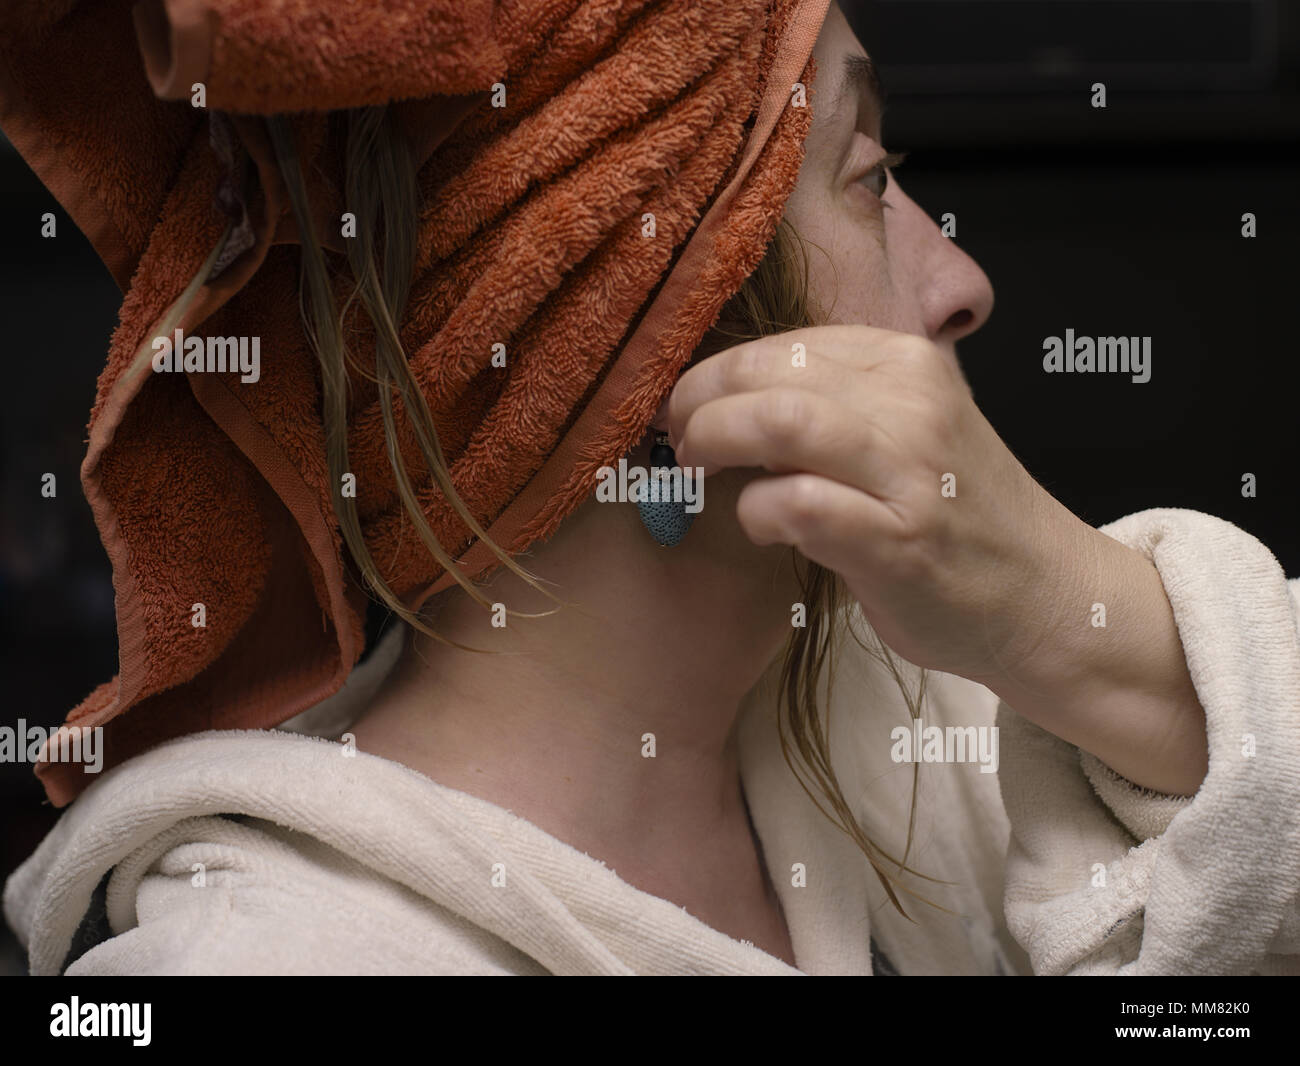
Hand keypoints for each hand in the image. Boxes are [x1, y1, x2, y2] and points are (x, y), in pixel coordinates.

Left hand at [665, 324, 1082, 681]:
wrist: (1042, 595)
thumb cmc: (957, 515)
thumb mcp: (908, 429)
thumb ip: (835, 406)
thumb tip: (727, 402)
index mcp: (909, 363)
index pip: (787, 343)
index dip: (718, 371)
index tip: (689, 404)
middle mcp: (913, 403)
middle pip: (770, 372)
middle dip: (699, 401)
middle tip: (680, 437)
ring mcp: (911, 471)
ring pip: (781, 421)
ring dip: (716, 440)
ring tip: (698, 468)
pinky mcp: (900, 540)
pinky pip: (798, 503)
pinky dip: (759, 510)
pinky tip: (764, 524)